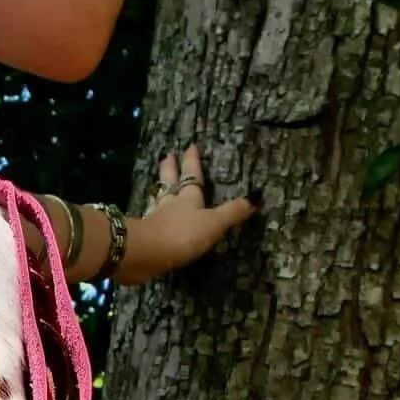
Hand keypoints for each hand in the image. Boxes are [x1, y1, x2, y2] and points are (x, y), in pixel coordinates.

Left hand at [114, 142, 259, 284]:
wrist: (144, 253)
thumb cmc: (181, 234)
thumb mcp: (213, 223)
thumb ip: (232, 212)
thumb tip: (256, 196)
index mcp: (188, 198)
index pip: (192, 176)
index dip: (193, 162)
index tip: (191, 145)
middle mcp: (169, 205)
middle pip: (169, 182)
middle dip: (170, 169)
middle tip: (167, 155)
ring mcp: (153, 219)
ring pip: (157, 200)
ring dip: (158, 191)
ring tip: (157, 185)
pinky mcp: (142, 235)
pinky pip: (148, 220)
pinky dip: (150, 215)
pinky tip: (148, 215)